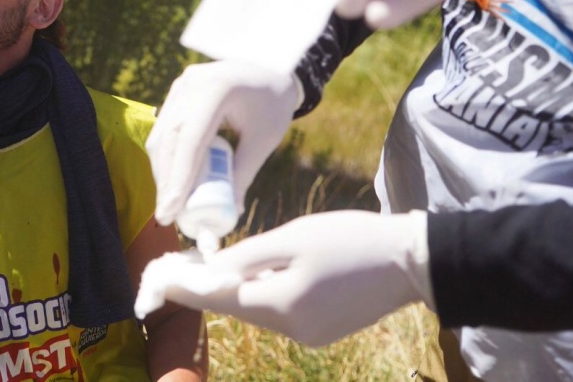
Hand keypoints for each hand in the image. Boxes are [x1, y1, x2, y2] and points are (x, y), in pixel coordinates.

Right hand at [148, 61, 298, 225]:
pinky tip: (171, 182)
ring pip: (160, 137)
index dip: (178, 179)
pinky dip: (166, 158)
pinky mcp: (177, 94)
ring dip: (162, 172)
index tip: (171, 211)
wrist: (270, 70)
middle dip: (165, 181)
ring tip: (168, 205)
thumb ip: (243, 173)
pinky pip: (164, 130)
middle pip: (168, 140)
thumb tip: (228, 212)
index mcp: (216, 89)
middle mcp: (190, 84)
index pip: (190, 140)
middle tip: (166, 216)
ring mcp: (180, 86)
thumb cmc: (272, 105)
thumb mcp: (264, 140)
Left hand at [161, 210, 432, 346]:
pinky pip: (280, 312)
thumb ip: (249, 255)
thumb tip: (213, 267)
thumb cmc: (351, 240)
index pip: (221, 298)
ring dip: (235, 291)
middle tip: (180, 269)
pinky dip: (262, 294)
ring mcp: (310, 334)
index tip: (160, 279)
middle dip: (208, 289)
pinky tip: (256, 276)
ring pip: (258, 310)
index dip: (188, 287)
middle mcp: (292, 330)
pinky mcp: (323, 330)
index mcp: (282, 305)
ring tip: (211, 269)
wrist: (412, 261)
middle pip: (238, 307)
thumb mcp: (294, 237)